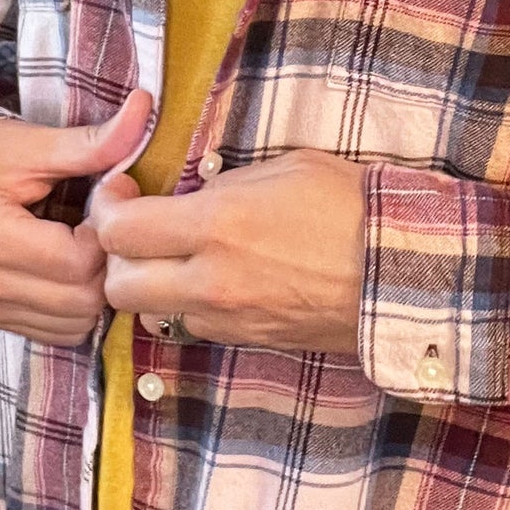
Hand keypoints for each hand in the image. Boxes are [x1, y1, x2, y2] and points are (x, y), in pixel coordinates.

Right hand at [0, 88, 153, 345]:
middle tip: (101, 225)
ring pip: (74, 325)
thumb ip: (93, 140)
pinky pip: (56, 332)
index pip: (78, 263)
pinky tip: (71, 268)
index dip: (106, 234)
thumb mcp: (35, 142)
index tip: (103, 203)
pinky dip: (76, 307)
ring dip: (95, 289)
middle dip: (106, 264)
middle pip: (81, 301)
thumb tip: (144, 107)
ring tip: (85, 243)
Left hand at [86, 146, 366, 356]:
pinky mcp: (246, 341)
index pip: (121, 231)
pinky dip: (187, 305)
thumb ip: (225, 184)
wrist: (402, 270)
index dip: (107, 208)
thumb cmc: (351, 205)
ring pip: (149, 315)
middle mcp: (211, 280)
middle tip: (136, 229)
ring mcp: (227, 319)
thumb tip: (190, 196)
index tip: (119, 192)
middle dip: (117, 257)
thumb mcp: (285, 168)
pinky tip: (213, 278)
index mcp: (218, 225)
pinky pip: (192, 327)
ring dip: (150, 286)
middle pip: (119, 286)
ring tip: (173, 257)